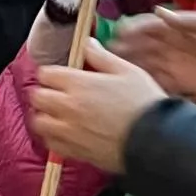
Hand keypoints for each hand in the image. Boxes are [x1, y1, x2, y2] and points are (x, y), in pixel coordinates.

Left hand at [31, 39, 166, 173]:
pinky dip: (51, 137)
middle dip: (44, 92)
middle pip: (38, 96)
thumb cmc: (144, 103)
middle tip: (56, 94)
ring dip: (44, 115)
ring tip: (56, 114)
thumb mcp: (127, 71)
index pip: (46, 73)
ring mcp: (69, 131)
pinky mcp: (76, 151)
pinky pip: (51, 143)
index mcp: (78, 83)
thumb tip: (86, 44)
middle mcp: (68, 106)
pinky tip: (63, 133)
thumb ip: (101, 56)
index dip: (52, 73)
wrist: (157, 142)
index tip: (60, 76)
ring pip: (39, 121)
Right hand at [109, 8, 195, 99]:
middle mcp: (168, 46)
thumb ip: (184, 21)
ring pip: (144, 65)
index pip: (147, 26)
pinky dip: (146, 83)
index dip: (132, 29)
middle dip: (124, 49)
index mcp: (174, 28)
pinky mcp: (179, 84)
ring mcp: (172, 65)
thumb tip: (158, 11)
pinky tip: (135, 87)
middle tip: (109, 54)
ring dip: (130, 66)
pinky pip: (157, 83)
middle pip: (140, 46)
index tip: (118, 34)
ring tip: (116, 71)